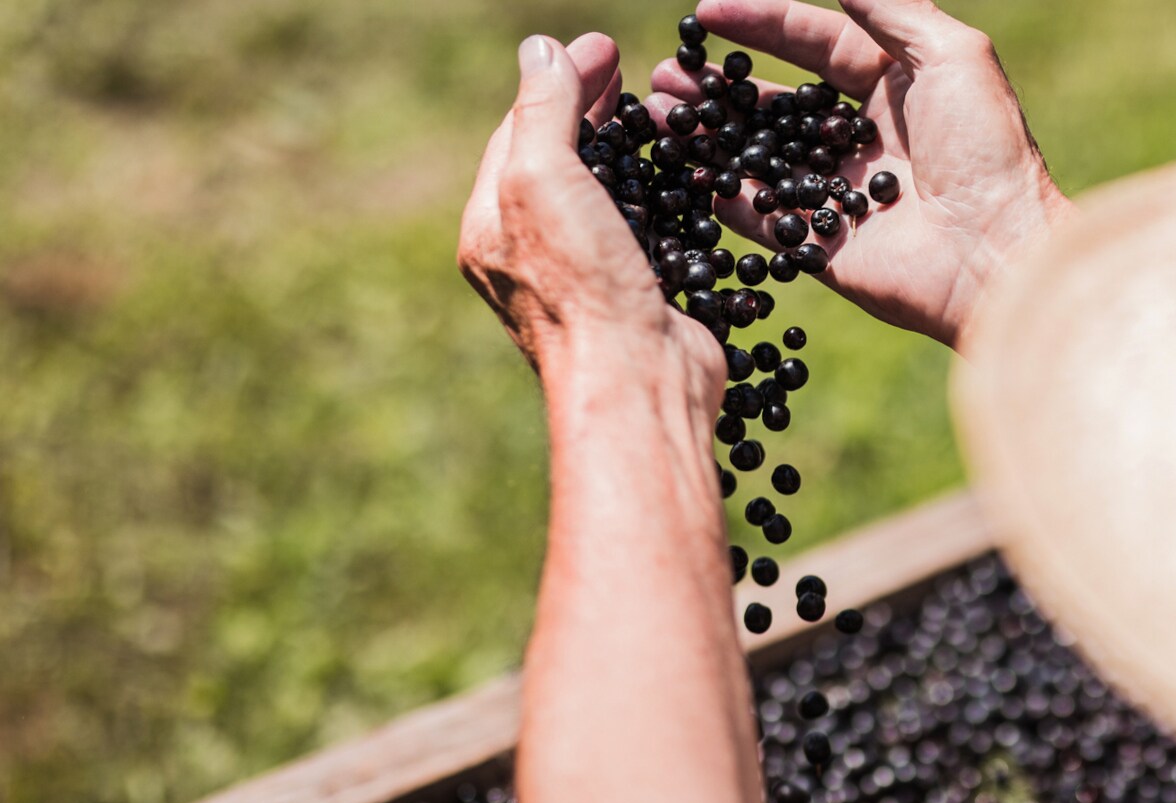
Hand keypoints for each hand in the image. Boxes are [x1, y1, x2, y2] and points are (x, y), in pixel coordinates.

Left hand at [460, 33, 723, 405]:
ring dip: (629, 153)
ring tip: (656, 116)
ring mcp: (588, 280)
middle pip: (560, 162)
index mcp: (492, 227)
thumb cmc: (582, 285)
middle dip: (590, 111)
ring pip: (604, 199)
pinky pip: (644, 235)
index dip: (559, 81)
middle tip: (625, 71)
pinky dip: (661, 199)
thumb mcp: (544, 180)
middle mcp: (533, 255)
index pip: (519, 132)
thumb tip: (540, 49)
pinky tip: (684, 181)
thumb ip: (541, 111)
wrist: (639, 383)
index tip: (604, 47)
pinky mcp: (639, 299)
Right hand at [653, 0, 1072, 347]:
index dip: (760, 22)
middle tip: (667, 72)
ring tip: (658, 112)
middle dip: (721, 84)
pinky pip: (762, 218)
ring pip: (760, 155)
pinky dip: (721, 195)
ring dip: (709, 133)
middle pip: (777, 101)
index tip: (704, 11)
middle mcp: (863, 138)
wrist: (1000, 253)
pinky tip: (679, 171)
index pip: (815, 41)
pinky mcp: (825, 247)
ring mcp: (839, 194)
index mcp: (896, 86)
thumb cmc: (988, 150)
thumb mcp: (954, 55)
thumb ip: (893, 9)